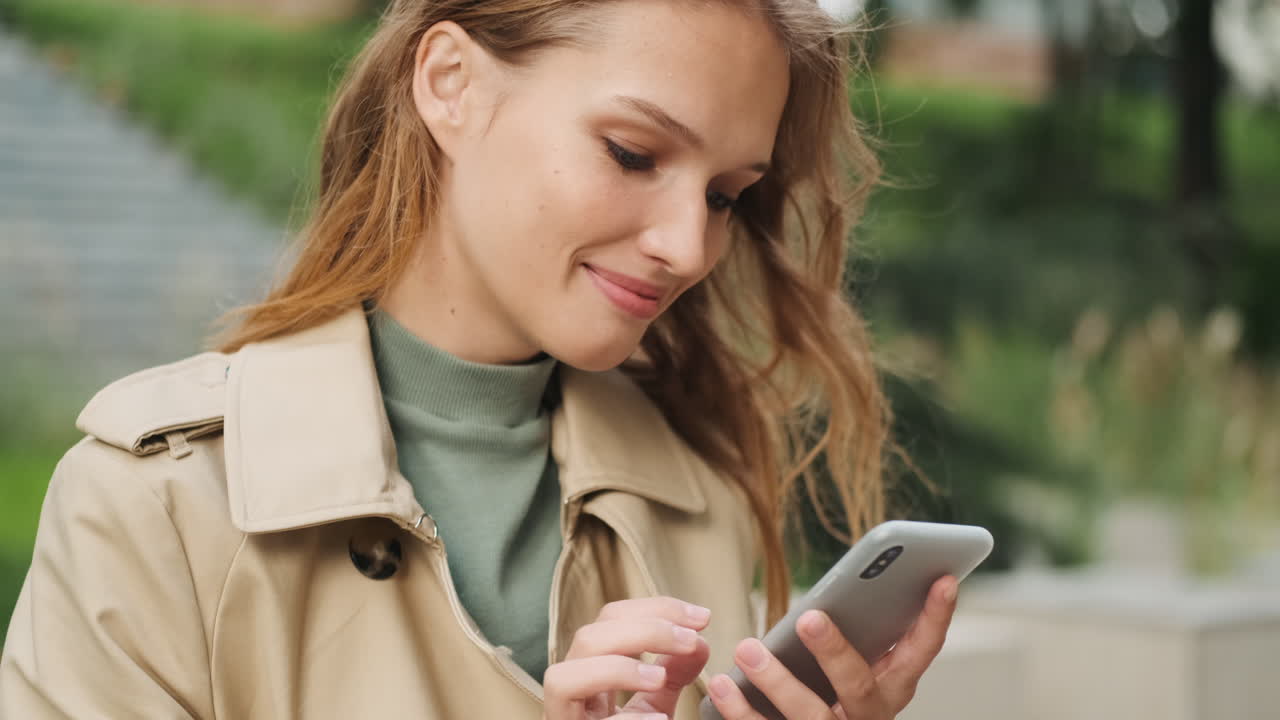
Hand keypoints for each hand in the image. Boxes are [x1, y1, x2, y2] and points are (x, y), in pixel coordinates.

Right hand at [543, 596, 712, 719]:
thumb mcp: (656, 707)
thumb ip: (674, 674)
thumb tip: (701, 640)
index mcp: (591, 671)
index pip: (611, 619)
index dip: (656, 609)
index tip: (703, 618)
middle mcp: (570, 694)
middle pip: (587, 639)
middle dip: (643, 631)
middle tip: (692, 640)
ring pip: (561, 678)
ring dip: (616, 670)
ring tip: (659, 678)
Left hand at [704, 575, 958, 719]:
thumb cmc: (828, 691)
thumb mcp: (852, 666)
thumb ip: (854, 632)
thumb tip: (841, 585)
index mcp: (891, 688)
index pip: (921, 649)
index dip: (936, 616)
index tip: (944, 578)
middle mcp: (870, 717)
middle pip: (859, 687)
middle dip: (835, 652)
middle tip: (809, 617)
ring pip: (810, 716)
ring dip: (777, 681)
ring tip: (746, 649)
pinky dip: (742, 710)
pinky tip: (723, 684)